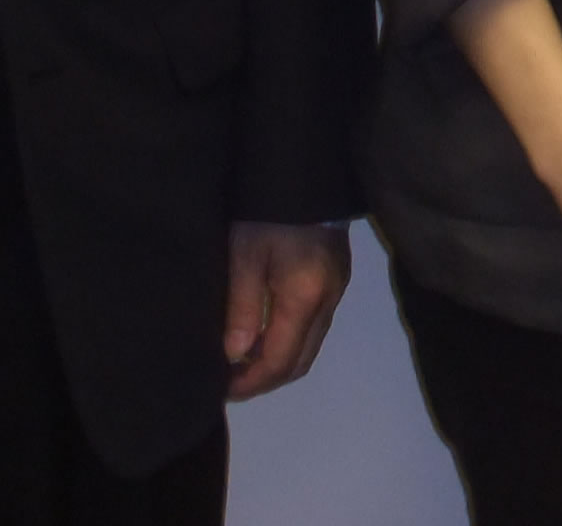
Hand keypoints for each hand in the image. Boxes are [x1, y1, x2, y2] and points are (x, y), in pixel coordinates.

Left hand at [221, 222, 350, 398]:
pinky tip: (267, 332)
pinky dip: (291, 341)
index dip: (252, 382)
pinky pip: (316, 326)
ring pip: (310, 346)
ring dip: (279, 361)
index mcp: (304, 298)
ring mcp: (337, 290)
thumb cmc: (268, 214)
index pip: (280, 360)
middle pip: (301, 361)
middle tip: (232, 382)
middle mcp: (328, 302)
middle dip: (266, 379)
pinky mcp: (338, 278)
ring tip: (245, 360)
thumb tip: (235, 356)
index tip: (223, 389)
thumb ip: (241, 308)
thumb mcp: (244, 256)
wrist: (306, 173)